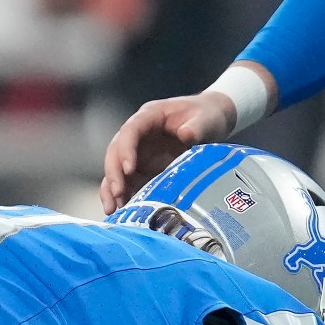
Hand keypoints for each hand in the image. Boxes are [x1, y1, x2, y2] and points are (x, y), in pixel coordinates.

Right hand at [100, 89, 240, 209]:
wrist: (213, 122)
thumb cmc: (206, 115)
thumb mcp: (205, 118)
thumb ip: (196, 126)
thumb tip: (186, 134)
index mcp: (150, 116)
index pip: (130, 131)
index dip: (126, 149)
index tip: (129, 169)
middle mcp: (139, 134)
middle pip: (116, 151)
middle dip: (114, 173)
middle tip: (118, 194)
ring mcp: (140, 151)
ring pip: (117, 168)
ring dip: (112, 188)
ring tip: (112, 208)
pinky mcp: (145, 167)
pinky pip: (129, 181)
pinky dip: (124, 194)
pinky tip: (122, 210)